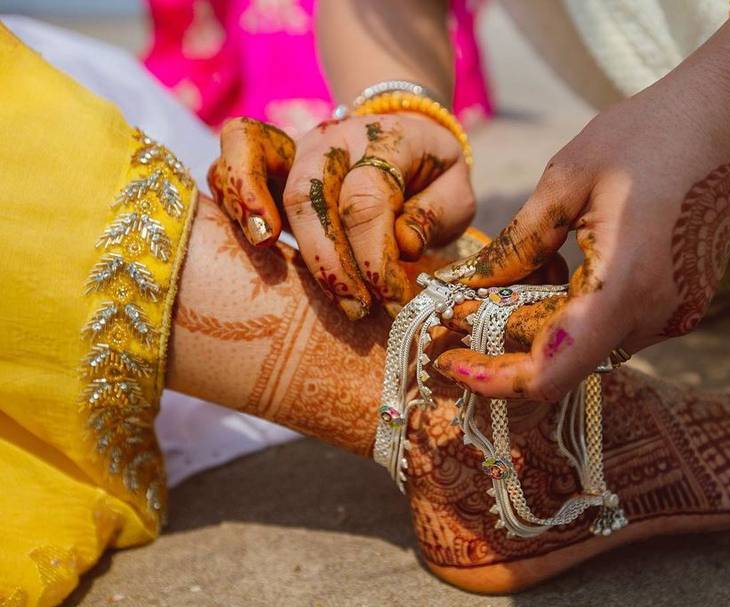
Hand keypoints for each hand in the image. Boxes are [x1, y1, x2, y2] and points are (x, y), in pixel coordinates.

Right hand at [208, 114, 474, 318]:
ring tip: (269, 256)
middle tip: (353, 308)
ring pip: (264, 164)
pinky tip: (244, 229)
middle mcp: (336, 139)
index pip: (368, 201)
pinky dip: (230, 183)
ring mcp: (300, 144)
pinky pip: (237, 150)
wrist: (406, 132)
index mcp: (386, 142)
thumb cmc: (432, 175)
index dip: (376, 259)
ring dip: (260, 213)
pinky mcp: (275, 156)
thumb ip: (436, 214)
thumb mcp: (455, 191)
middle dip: (327, 261)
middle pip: (312, 194)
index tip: (393, 302)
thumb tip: (401, 244)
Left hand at [431, 56, 729, 400]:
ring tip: (530, 263)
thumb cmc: (651, 133)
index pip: (550, 375)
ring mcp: (676, 316)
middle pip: (564, 360)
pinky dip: (579, 310)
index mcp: (623, 288)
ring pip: (588, 346)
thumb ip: (518, 244)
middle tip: (468, 301)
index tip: (453, 359)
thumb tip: (469, 285)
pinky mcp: (684, 305)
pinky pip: (616, 326)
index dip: (495, 380)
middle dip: (509, 340)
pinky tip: (569, 263)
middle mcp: (656, 317)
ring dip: (545, 320)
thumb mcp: (567, 180)